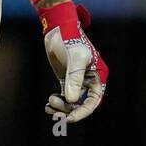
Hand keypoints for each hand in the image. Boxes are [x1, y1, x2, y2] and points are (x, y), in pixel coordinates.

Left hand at [38, 0, 107, 123]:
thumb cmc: (70, 39)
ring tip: (49, 105)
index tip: (69, 118)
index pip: (93, 101)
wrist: (58, 27)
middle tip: (53, 108)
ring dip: (61, 107)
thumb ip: (74, 78)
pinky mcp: (66, 78)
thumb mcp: (75, 57)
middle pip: (81, 104)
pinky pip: (64, 96)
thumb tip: (71, 100)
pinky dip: (57, 102)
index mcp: (98, 76)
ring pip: (72, 102)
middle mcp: (89, 80)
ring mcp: (77, 80)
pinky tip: (48, 105)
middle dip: (68, 109)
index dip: (82, 112)